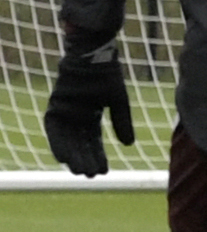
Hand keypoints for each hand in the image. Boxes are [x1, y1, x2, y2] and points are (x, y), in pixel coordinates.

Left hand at [45, 41, 133, 176]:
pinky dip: (58, 143)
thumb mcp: (119, 101)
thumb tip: (128, 145)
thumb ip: (121, 122)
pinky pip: (54, 129)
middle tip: (90, 175)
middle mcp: (76, 116)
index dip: (98, 156)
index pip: (94, 141)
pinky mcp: (55, 106)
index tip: (104, 171)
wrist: (93, 55)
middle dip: (85, 159)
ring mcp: (65, 111)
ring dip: (72, 156)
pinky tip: (63, 157)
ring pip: (67, 139)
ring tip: (78, 171)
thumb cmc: (107, 74)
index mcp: (92, 115)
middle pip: (80, 143)